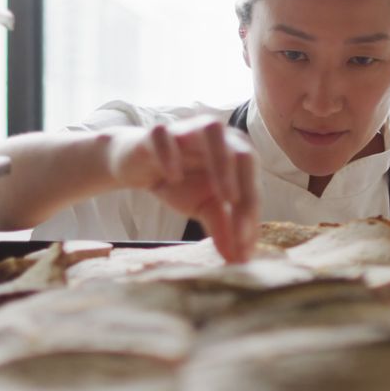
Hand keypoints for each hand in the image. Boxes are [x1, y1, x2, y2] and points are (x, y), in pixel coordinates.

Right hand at [107, 116, 260, 261]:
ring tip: (222, 196)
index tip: (245, 243)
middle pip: (242, 152)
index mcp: (234, 152)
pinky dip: (171, 153)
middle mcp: (218, 136)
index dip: (251, 210)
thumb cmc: (180, 180)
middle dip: (245, 188)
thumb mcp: (204, 208)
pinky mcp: (157, 131)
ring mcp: (188, 130)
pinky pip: (166, 134)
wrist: (137, 165)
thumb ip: (224, 228)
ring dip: (222, 161)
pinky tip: (173, 177)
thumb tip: (240, 260)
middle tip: (240, 225)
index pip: (251, 179)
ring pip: (212, 130)